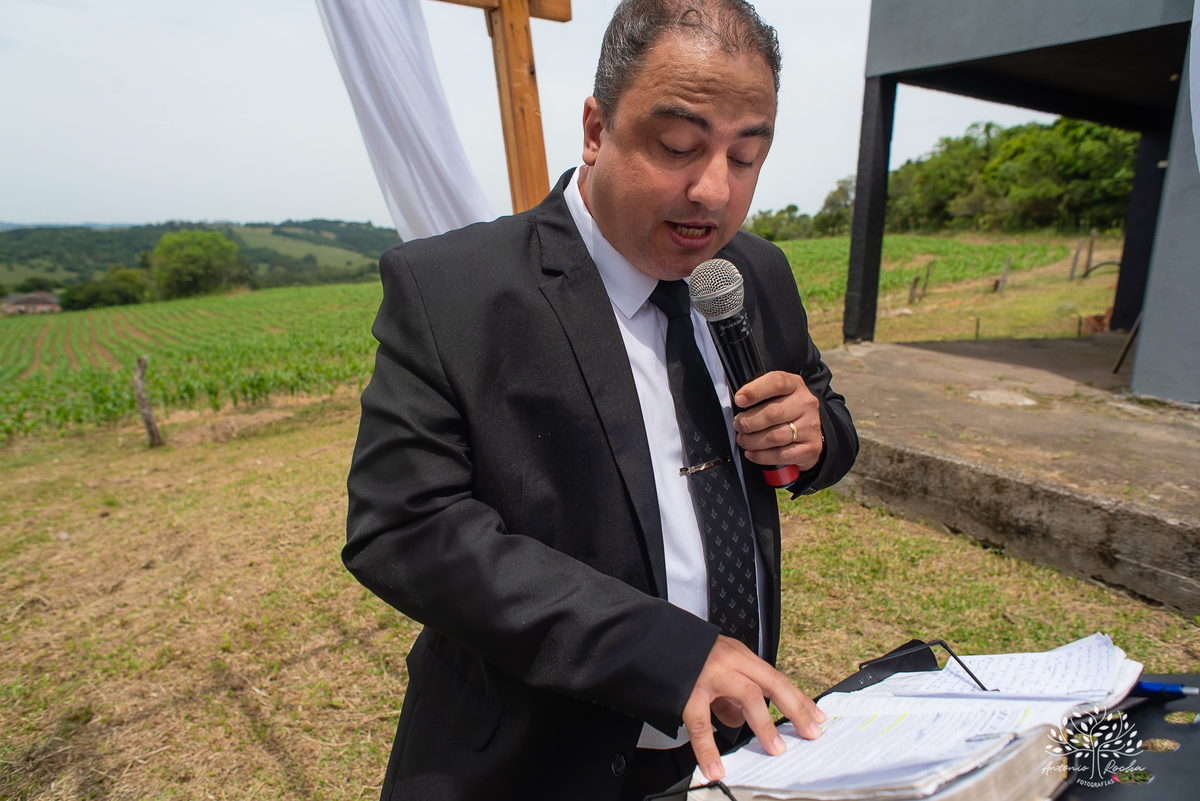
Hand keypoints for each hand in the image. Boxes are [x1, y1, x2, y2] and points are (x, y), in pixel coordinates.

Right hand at [684, 635, 825, 781]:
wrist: (645, 638)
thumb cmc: (680, 653)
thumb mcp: (712, 665)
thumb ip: (729, 693)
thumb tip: (741, 720)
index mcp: (736, 654)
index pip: (775, 677)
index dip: (798, 698)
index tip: (816, 716)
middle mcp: (728, 660)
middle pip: (772, 682)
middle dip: (795, 708)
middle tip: (811, 731)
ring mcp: (709, 673)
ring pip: (747, 696)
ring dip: (764, 725)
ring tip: (776, 748)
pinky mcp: (688, 690)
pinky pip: (701, 724)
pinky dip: (709, 749)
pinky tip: (715, 767)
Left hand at [732, 371, 821, 469]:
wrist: (810, 430)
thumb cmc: (786, 410)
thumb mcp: (776, 394)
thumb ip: (759, 394)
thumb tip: (739, 401)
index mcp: (795, 385)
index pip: (777, 382)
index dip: (755, 391)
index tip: (739, 400)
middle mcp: (806, 404)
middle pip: (773, 413)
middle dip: (749, 422)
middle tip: (739, 425)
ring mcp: (810, 426)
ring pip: (775, 436)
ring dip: (753, 441)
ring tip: (743, 440)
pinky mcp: (811, 448)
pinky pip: (781, 455)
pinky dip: (762, 456)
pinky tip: (752, 453)